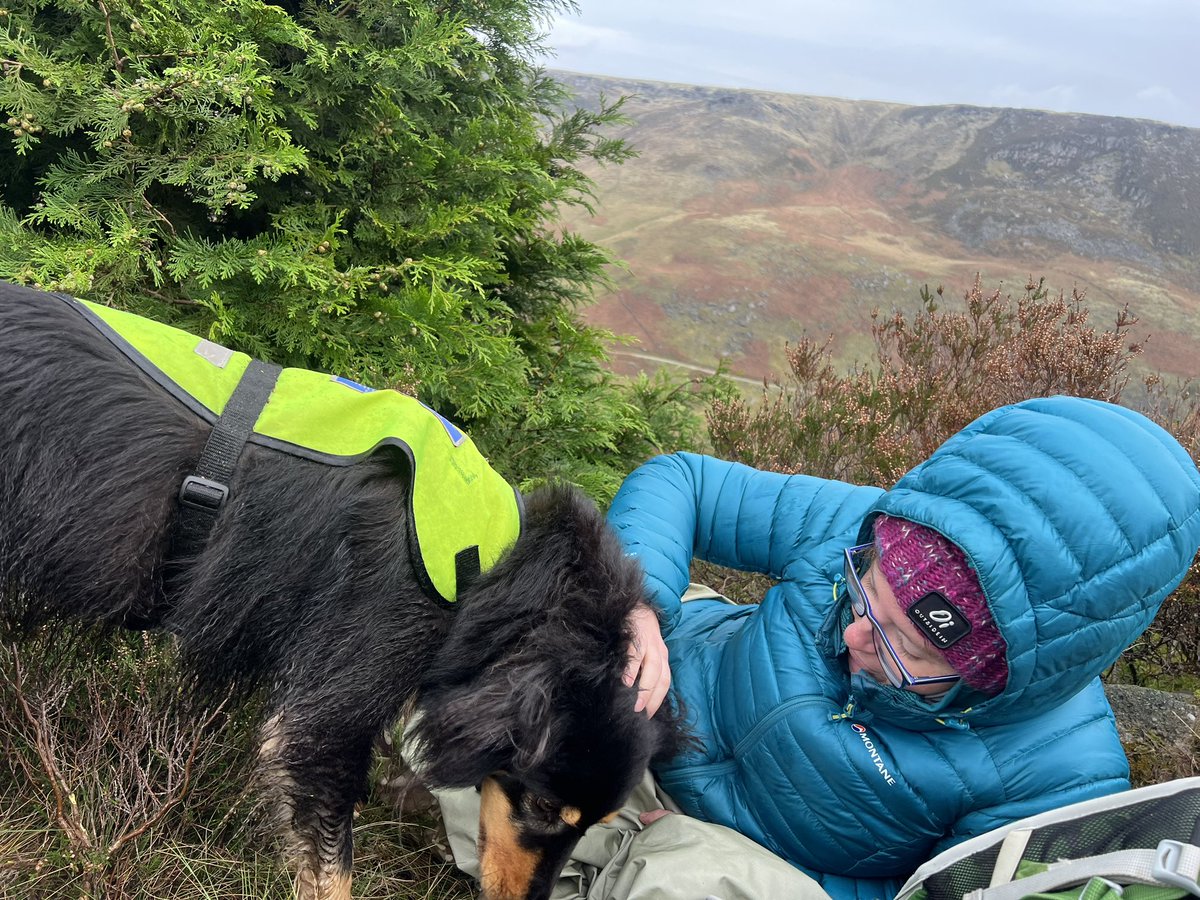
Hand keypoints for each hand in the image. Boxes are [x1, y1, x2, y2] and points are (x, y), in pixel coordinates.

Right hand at [623, 602, 670, 717]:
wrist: (632, 601)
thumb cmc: (635, 631)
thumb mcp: (643, 650)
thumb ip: (641, 668)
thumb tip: (633, 695)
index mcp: (660, 656)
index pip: (664, 682)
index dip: (657, 701)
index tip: (647, 719)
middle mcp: (658, 650)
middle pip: (661, 677)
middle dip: (652, 699)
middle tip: (640, 717)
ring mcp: (648, 640)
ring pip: (652, 667)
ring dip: (644, 688)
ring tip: (634, 705)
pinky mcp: (635, 632)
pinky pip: (635, 652)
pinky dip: (631, 668)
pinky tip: (624, 681)